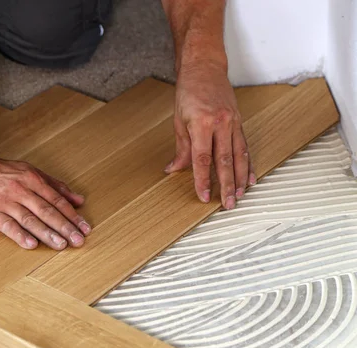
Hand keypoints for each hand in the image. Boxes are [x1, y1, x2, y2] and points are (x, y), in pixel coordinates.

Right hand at [0, 155, 90, 249]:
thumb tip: (79, 200)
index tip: (85, 228)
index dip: (72, 215)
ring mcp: (4, 202)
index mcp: (32, 179)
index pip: (56, 200)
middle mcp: (20, 190)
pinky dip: (19, 235)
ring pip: (29, 219)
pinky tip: (31, 244)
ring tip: (61, 245)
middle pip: (46, 211)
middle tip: (78, 241)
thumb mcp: (31, 172)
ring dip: (47, 233)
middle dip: (64, 227)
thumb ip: (56, 186)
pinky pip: (7, 225)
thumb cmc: (3, 172)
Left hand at [165, 61, 255, 208]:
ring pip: (239, 156)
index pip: (202, 158)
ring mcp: (232, 123)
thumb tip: (173, 169)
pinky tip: (250, 178)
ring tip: (240, 196)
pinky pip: (244, 147)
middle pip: (224, 161)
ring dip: (240, 179)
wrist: (205, 68)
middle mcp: (220, 124)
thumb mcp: (178, 120)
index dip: (203, 180)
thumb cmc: (188, 92)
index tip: (204, 196)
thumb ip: (180, 148)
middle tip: (228, 204)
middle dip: (226, 185)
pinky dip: (248, 164)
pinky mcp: (239, 122)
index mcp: (202, 123)